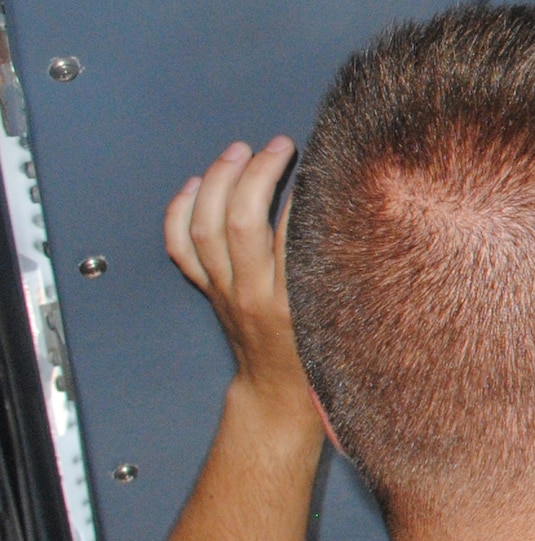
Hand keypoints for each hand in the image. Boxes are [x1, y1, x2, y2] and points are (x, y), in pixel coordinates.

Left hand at [164, 138, 314, 418]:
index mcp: (289, 302)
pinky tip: (195, 183)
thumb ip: (340, 273)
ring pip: (203, 228)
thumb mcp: (340, 318)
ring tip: (238, 150)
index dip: (302, 194)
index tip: (320, 166)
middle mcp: (249, 294)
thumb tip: (349, 219)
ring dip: (218, 182)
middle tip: (279, 146)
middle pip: (239, 223)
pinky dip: (180, 211)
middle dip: (257, 175)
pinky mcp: (207, 290)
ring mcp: (222, 291)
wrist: (275, 394)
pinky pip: (179, 247)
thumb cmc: (316, 359)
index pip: (289, 236)